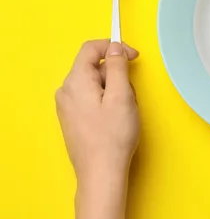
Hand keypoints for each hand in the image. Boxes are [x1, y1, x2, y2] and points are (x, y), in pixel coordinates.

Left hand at [55, 40, 139, 183]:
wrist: (101, 172)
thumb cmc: (113, 136)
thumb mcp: (122, 96)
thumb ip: (118, 67)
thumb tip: (115, 48)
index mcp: (76, 81)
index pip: (91, 48)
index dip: (114, 46)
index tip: (133, 56)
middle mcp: (66, 90)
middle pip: (94, 67)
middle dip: (117, 75)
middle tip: (131, 95)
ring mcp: (67, 105)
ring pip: (95, 83)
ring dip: (114, 90)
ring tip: (124, 111)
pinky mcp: (72, 117)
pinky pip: (91, 97)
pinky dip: (107, 101)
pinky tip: (116, 118)